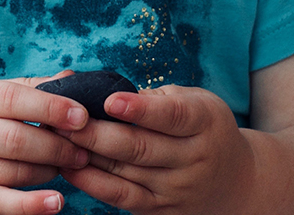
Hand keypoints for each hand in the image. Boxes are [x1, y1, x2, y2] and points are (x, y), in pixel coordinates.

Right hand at [0, 77, 92, 214]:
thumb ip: (28, 88)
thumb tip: (72, 79)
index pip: (11, 99)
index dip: (50, 107)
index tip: (81, 115)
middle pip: (14, 139)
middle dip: (56, 145)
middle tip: (83, 149)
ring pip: (13, 172)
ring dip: (49, 170)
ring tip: (67, 166)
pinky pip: (0, 204)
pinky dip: (30, 205)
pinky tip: (55, 202)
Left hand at [58, 85, 256, 214]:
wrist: (237, 182)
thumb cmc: (205, 128)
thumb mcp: (196, 102)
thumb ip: (157, 98)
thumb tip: (105, 91)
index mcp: (204, 122)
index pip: (172, 116)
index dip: (140, 109)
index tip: (108, 100)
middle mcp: (193, 159)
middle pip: (140, 148)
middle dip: (96, 133)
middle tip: (62, 118)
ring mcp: (177, 189)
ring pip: (125, 174)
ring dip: (87, 156)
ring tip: (57, 139)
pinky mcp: (160, 210)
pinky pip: (121, 198)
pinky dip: (92, 183)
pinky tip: (69, 166)